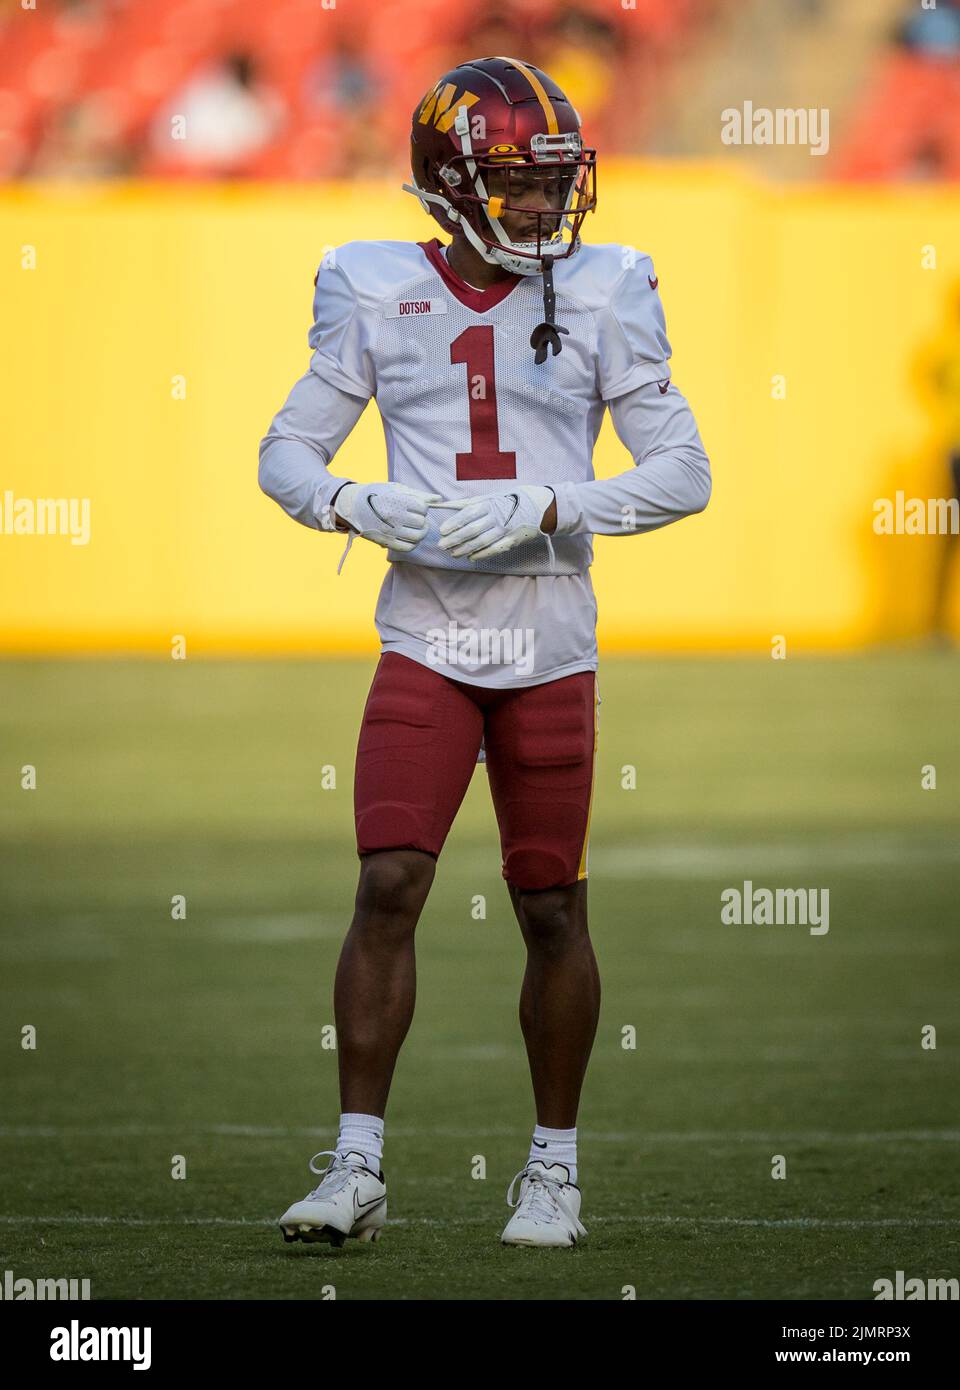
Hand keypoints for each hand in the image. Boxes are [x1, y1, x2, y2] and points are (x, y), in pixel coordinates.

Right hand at [333, 482, 441, 551]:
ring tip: (415, 527)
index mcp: (397, 501)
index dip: (422, 507)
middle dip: (421, 520)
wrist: (351, 506)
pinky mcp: (386, 542)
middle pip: (421, 523)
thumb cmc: (376, 494)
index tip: (416, 506)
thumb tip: (439, 499)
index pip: (423, 508)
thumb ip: (418, 494)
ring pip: (417, 536)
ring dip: (419, 532)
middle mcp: (395, 516)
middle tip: (415, 517)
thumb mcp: (396, 488)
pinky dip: (413, 544)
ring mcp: (390, 531)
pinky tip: (410, 537)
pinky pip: (408, 548)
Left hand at [435, 485, 554, 561]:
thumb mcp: (494, 495)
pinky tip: (472, 558)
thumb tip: (448, 504)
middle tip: (442, 545)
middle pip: (472, 529)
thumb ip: (471, 502)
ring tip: (453, 553)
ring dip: (465, 548)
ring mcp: (506, 529)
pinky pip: (495, 549)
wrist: (544, 506)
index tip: (442, 530)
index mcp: (491, 503)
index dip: (454, 523)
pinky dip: (483, 554)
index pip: (468, 513)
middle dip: (455, 539)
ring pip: (481, 541)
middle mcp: (497, 516)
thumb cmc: (515, 499)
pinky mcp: (513, 540)